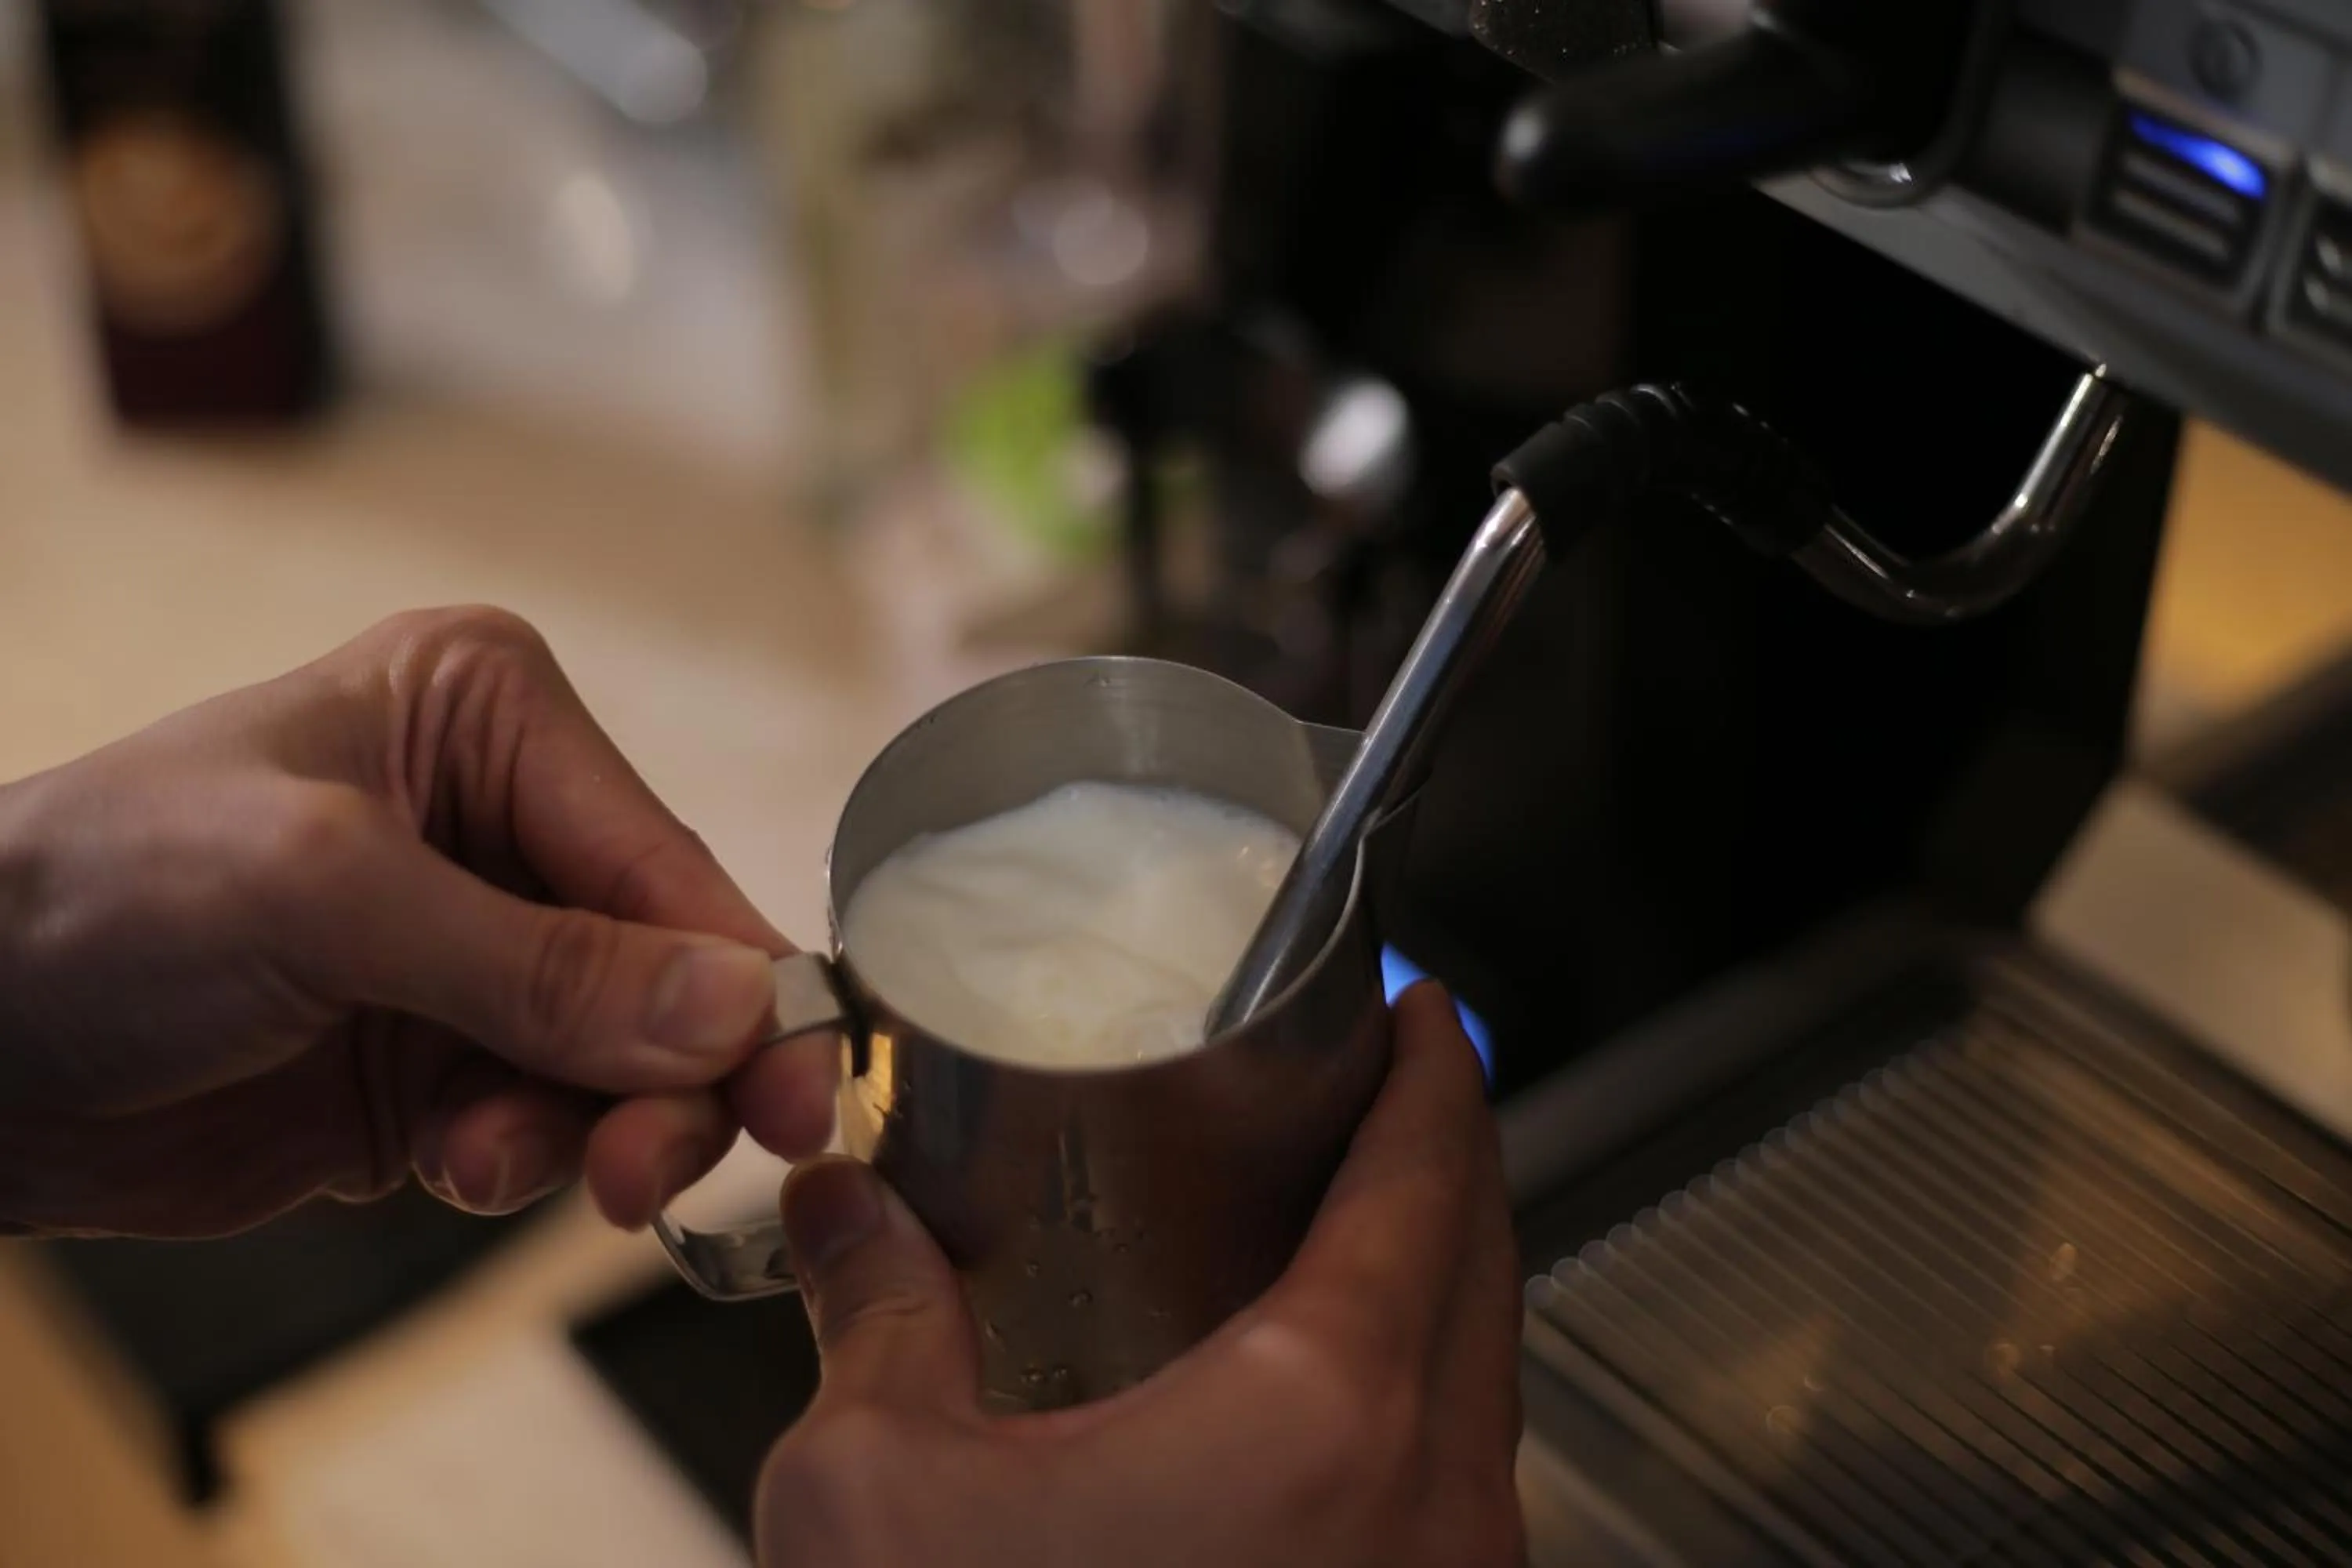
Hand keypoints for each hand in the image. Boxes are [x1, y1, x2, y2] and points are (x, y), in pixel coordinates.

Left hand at [0, 608, 838, 1237]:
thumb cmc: (104, 894)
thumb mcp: (326, 899)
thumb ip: (539, 963)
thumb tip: (739, 1011)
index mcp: (492, 717)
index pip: (664, 860)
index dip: (740, 983)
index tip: (789, 1092)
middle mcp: (508, 824)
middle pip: (672, 969)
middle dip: (666, 1075)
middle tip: (642, 1172)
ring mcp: (480, 951)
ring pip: (628, 1061)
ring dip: (585, 1130)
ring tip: (488, 1162)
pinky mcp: (445, 1061)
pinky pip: (554, 1123)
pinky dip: (519, 1160)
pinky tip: (445, 1162)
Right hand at [756, 983, 1524, 1567]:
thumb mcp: (880, 1497)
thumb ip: (876, 1314)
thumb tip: (840, 1210)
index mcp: (1330, 1412)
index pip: (1435, 1176)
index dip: (1432, 1068)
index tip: (1416, 1007)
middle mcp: (1434, 1502)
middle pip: (1488, 1261)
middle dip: (1444, 1154)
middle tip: (1376, 1087)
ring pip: (1483, 1381)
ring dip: (1433, 1278)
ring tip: (1340, 1222)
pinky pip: (1453, 1479)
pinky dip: (1413, 1394)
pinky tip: (1315, 1398)